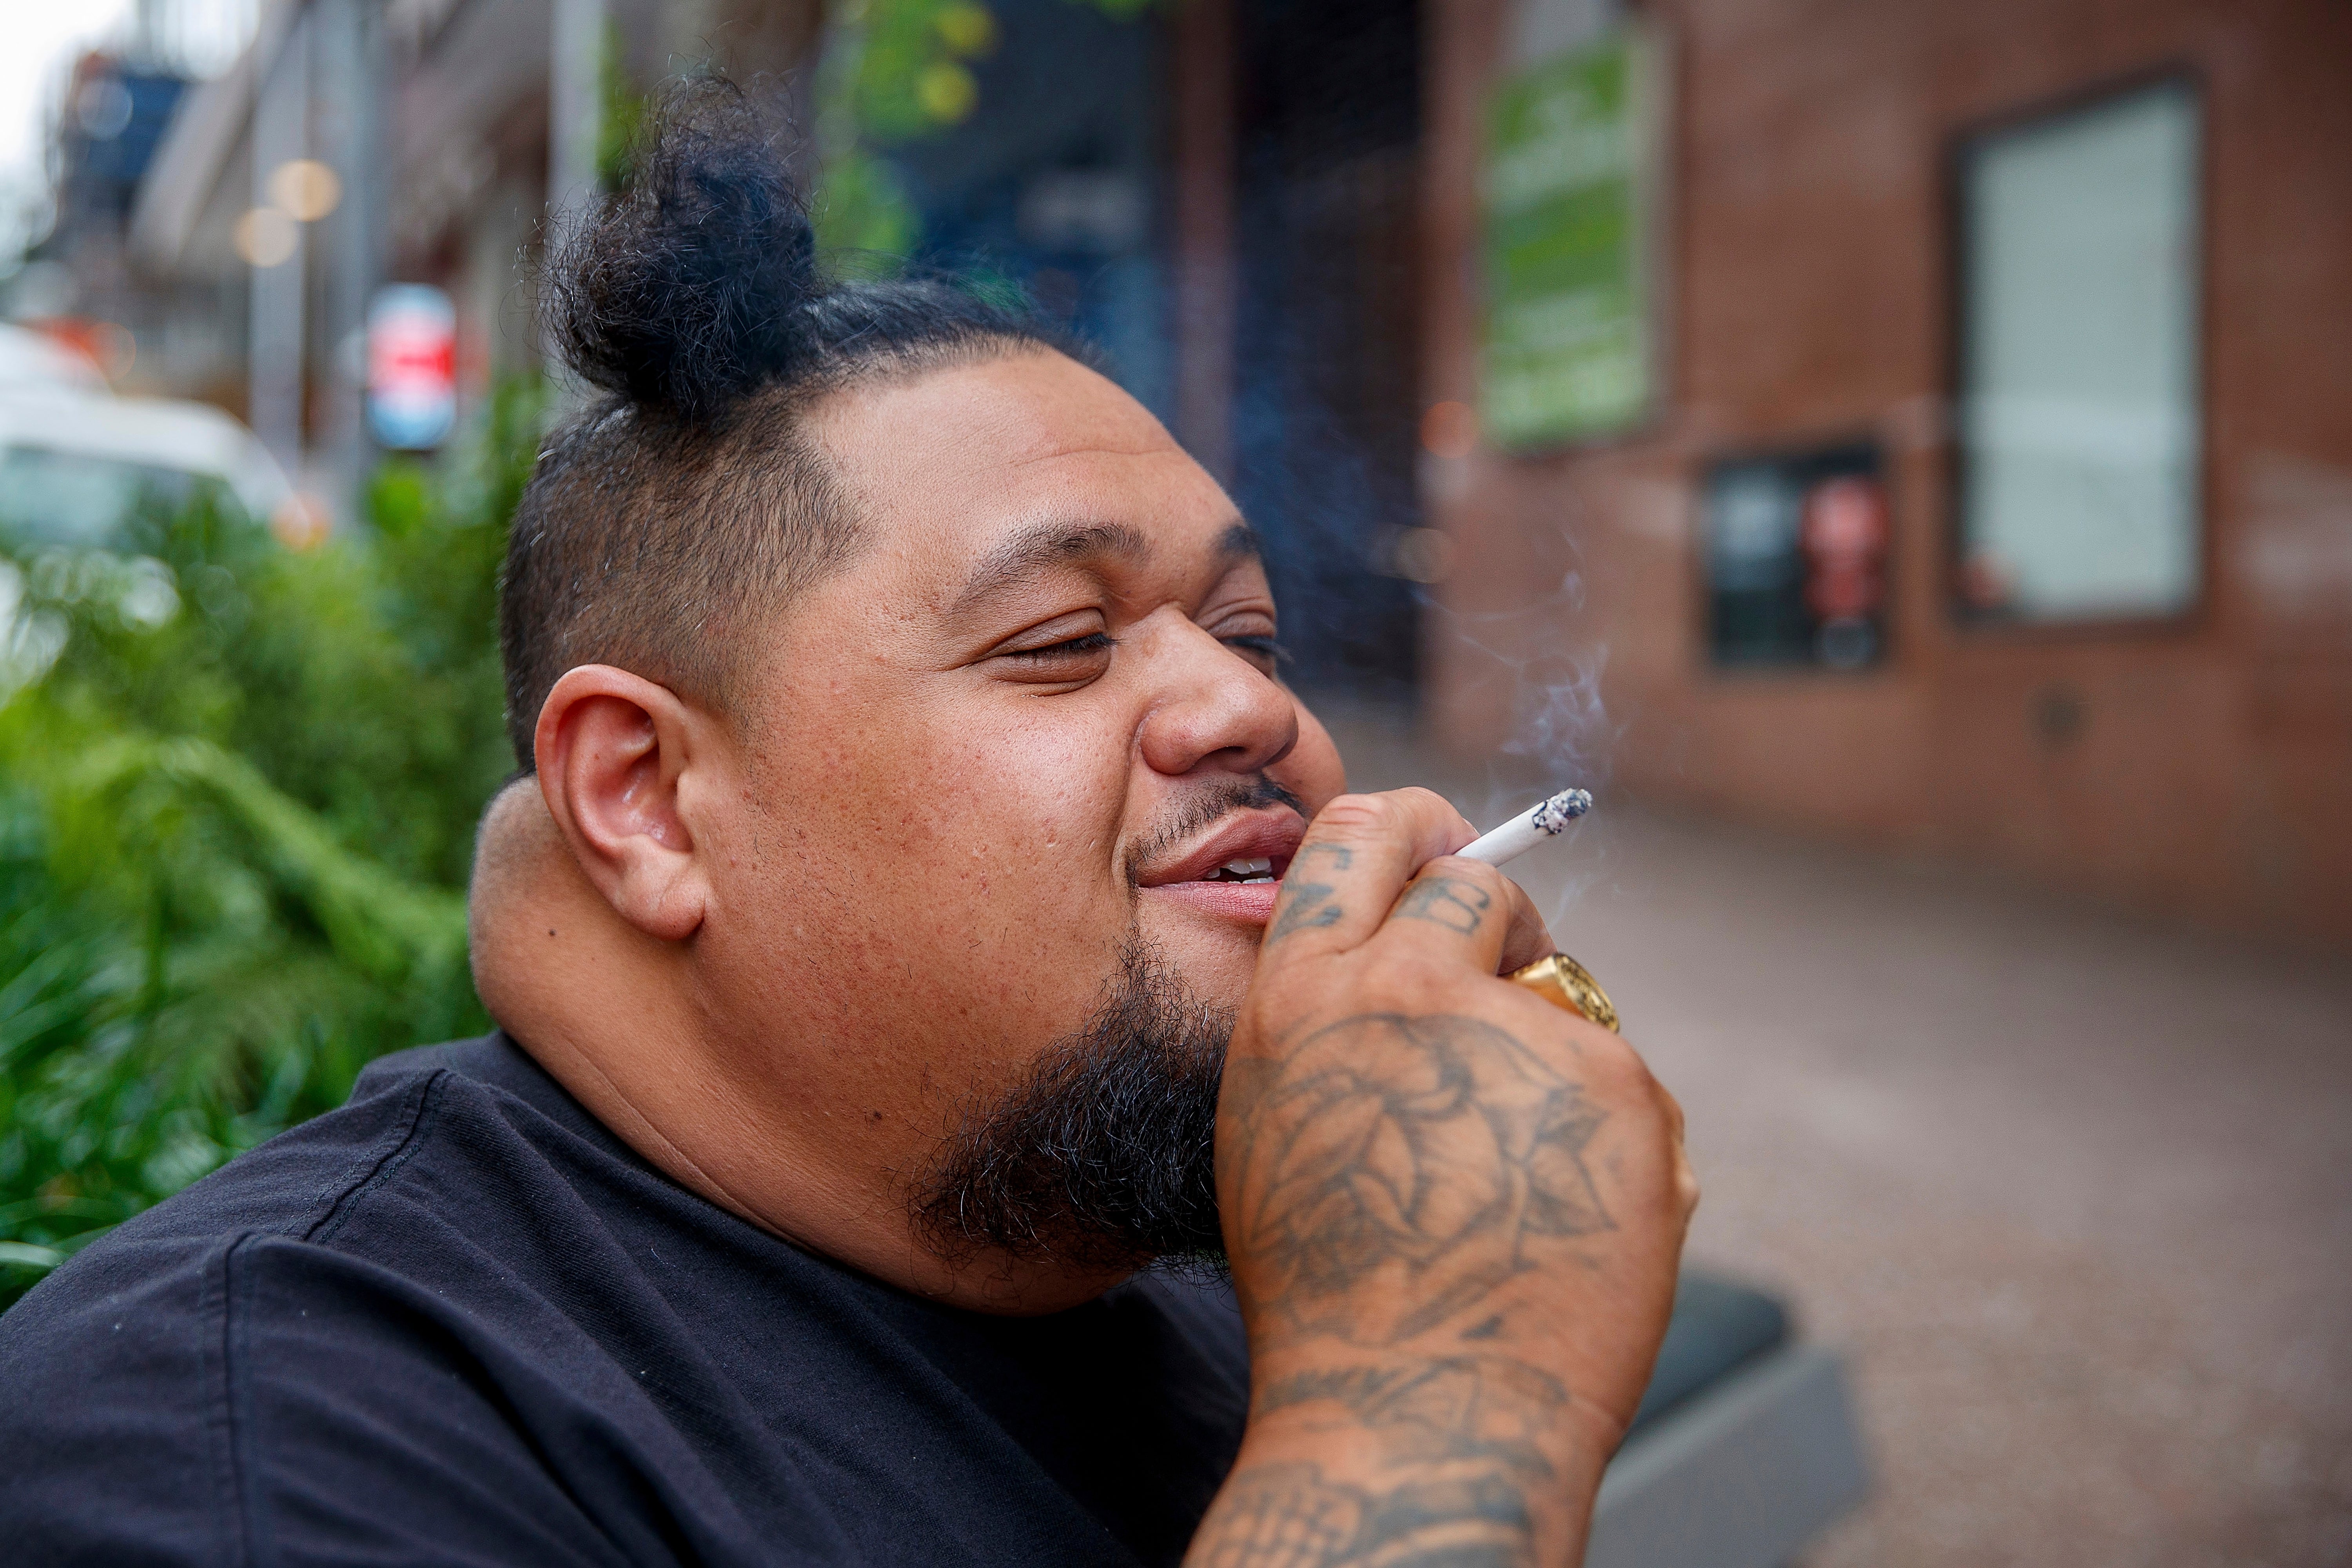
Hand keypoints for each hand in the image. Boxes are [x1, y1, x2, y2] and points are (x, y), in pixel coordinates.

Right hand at [1193, 789, 1695, 1567]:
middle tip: (1504, 985)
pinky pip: (1616, 1079)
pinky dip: (1604, 1136)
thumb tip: (1401, 945)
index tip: (1443, 835)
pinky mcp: (1612, 1083)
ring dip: (1550, 1055)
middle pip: (1474, 885)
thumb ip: (1330, 1017)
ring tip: (1514, 1177)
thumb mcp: (1278, 1120)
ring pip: (1559, 992)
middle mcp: (1405, 988)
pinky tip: (1562, 1212)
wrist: (1418, 1407)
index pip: (1360, 833)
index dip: (1411, 824)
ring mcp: (1517, 1031)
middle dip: (1498, 921)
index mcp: (1303, 996)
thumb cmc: (1334, 1286)